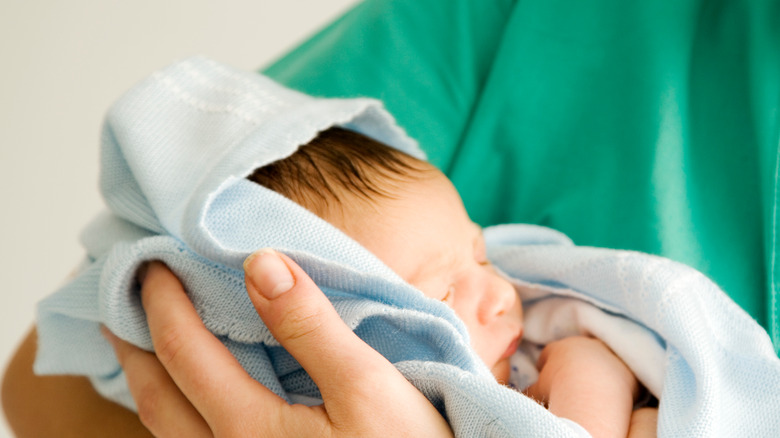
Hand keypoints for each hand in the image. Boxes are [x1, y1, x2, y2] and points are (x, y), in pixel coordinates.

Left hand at [104, 250, 452, 436]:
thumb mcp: (367, 385)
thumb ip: (310, 326)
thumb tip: (260, 264)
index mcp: (249, 430)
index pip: (183, 352)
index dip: (162, 302)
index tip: (153, 261)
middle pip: (154, 396)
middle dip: (132, 342)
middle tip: (121, 297)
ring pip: (165, 428)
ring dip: (147, 377)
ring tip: (143, 339)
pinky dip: (173, 407)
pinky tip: (189, 391)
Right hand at [524, 336, 638, 437]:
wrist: (593, 393)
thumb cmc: (559, 391)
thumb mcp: (536, 390)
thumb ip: (531, 387)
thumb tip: (521, 392)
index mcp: (559, 348)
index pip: (549, 354)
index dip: (545, 366)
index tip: (545, 377)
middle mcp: (583, 344)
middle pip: (575, 354)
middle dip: (571, 366)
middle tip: (570, 384)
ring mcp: (607, 352)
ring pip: (599, 360)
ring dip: (595, 371)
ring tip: (593, 390)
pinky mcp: (627, 366)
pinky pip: (619, 372)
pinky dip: (615, 380)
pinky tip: (612, 393)